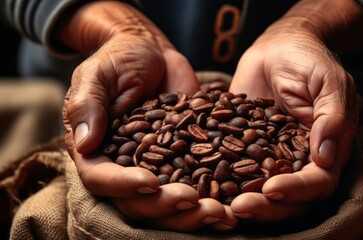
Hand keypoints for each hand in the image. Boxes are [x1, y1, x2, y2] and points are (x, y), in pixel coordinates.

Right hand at [61, 1, 235, 230]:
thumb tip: (85, 144)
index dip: (125, 186)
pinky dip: (215, 195)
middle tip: (195, 202)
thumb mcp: (97, 76)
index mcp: (97, 152)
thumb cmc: (118, 60)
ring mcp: (157, 167)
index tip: (151, 182)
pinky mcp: (184, 160)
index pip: (102, 179)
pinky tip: (235, 203)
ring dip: (194, 212)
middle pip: (139, 201)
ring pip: (169, 201)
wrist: (152, 53)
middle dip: (166, 206)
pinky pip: (197, 182)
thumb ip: (88, 106)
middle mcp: (125, 168)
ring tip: (221, 212)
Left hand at [228, 23, 357, 220]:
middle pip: (287, 197)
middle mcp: (297, 160)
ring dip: (240, 199)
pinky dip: (218, 178)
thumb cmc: (308, 61)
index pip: (318, 182)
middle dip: (265, 206)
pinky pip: (233, 167)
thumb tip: (327, 158)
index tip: (272, 190)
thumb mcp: (328, 82)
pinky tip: (199, 183)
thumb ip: (332, 117)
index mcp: (325, 149)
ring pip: (258, 189)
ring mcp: (269, 156)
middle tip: (239, 207)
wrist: (277, 47)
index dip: (297, 191)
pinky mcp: (243, 148)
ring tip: (217, 204)